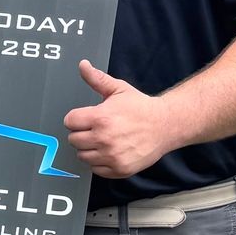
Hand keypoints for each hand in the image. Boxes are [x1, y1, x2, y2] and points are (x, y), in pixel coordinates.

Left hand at [64, 60, 178, 179]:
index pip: (69, 122)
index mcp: (101, 118)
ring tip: (103, 140)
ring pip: (82, 156)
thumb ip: (97, 79)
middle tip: (95, 129)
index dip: (76, 118)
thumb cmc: (141, 107)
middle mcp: (104, 139)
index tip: (85, 118)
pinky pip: (96, 169)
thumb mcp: (119, 89)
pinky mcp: (119, 169)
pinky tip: (109, 151)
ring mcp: (112, 156)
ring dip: (89, 149)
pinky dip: (100, 162)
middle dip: (81, 133)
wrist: (166, 125)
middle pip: (73, 140)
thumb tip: (83, 65)